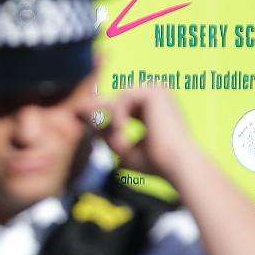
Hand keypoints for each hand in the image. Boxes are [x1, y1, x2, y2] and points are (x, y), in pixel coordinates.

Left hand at [86, 86, 204, 183]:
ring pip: (118, 100)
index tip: (79, 112)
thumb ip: (109, 138)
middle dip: (97, 108)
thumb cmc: (156, 163)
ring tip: (120, 142)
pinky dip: (118, 118)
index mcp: (153, 109)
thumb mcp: (125, 150)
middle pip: (117, 98)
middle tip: (77, 112)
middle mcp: (157, 96)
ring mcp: (157, 91)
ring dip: (113, 122)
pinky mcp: (155, 90)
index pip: (121, 105)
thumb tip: (93, 127)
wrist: (177, 163)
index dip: (100, 109)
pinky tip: (123, 131)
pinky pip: (122, 100)